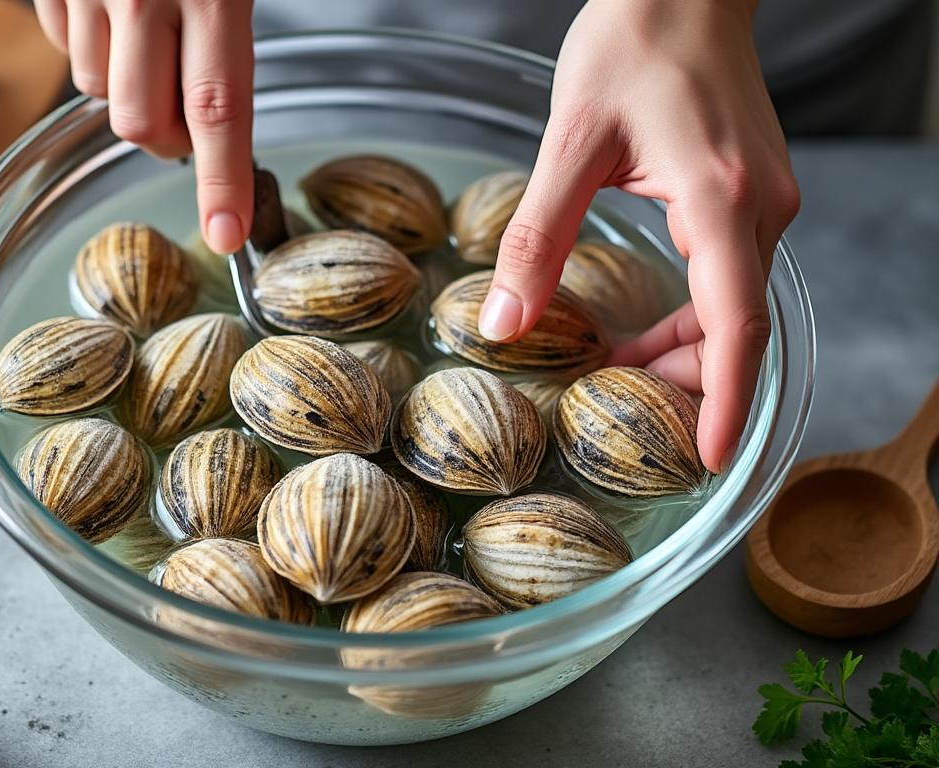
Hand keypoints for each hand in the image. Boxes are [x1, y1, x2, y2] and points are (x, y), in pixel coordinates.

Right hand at [34, 0, 255, 253]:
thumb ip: (225, 43)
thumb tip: (213, 132)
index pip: (217, 111)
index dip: (222, 181)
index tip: (227, 232)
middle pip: (143, 124)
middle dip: (165, 135)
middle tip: (184, 102)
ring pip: (97, 90)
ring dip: (122, 82)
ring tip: (146, 27)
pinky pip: (62, 46)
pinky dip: (86, 43)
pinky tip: (110, 10)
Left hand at [478, 0, 798, 472]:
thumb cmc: (631, 45)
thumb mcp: (569, 143)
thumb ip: (536, 238)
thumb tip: (503, 322)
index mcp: (722, 202)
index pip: (737, 327)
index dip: (726, 401)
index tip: (711, 459)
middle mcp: (760, 210)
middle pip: (738, 330)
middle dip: (689, 387)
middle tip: (624, 425)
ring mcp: (764, 203)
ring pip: (735, 308)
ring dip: (684, 354)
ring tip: (617, 380)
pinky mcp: (750, 195)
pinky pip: (728, 279)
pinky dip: (691, 318)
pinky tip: (640, 333)